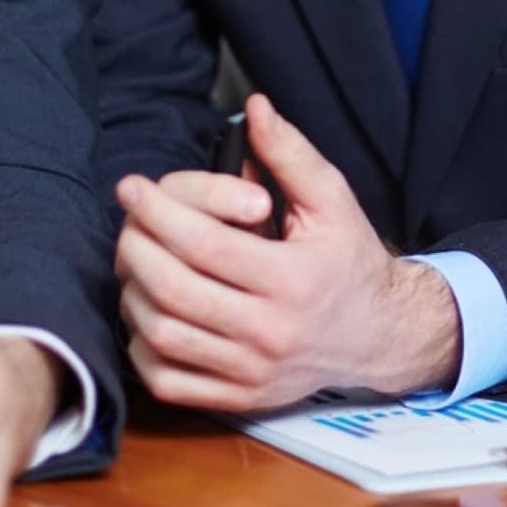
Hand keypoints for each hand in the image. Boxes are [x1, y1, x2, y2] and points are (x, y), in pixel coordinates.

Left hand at [115, 93, 460, 410]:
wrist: (379, 336)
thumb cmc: (350, 262)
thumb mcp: (333, 201)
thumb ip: (290, 153)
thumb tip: (255, 107)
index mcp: (292, 279)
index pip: (205, 245)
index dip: (159, 212)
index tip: (133, 187)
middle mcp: (270, 332)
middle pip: (174, 291)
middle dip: (135, 249)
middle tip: (127, 223)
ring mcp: (251, 372)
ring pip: (163, 336)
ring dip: (132, 294)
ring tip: (135, 262)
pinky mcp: (239, 399)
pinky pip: (168, 380)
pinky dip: (142, 346)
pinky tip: (148, 312)